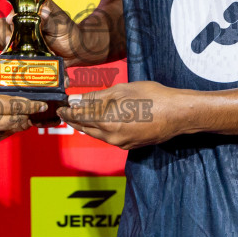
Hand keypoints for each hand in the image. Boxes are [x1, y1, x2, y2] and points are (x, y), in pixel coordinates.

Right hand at [0, 0, 100, 66]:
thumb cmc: (69, 33)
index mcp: (30, 12)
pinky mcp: (18, 52)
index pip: (14, 9)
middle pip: (3, 23)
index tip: (10, 21)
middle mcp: (21, 23)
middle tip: (7, 41)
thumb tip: (43, 13)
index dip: (9, 15)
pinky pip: (5, 53)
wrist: (75, 52)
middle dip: (1, 31)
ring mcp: (18, 38)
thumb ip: (51, 19)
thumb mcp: (61, 24)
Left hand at [56, 80, 182, 150]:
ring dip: (87, 126)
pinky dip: (101, 130)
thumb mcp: (121, 91)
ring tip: (80, 116)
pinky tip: (102, 122)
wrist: (177, 114)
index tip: (60, 107)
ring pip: (97, 134)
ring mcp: (121, 143)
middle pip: (85, 128)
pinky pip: (109, 138)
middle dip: (74, 120)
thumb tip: (76, 100)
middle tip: (65, 112)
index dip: (67, 111)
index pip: (79, 117)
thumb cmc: (152, 97)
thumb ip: (96, 97)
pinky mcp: (130, 146)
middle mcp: (111, 136)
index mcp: (106, 121)